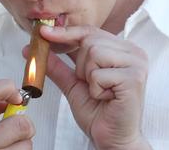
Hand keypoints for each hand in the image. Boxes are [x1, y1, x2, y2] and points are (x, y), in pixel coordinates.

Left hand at [33, 25, 150, 149]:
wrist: (113, 138)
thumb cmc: (98, 112)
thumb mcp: (72, 84)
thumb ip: (56, 65)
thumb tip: (32, 49)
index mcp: (122, 49)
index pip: (90, 31)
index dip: (66, 32)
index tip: (43, 32)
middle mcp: (133, 52)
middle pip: (90, 40)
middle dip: (80, 65)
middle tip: (91, 84)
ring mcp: (137, 63)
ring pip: (94, 53)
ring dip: (88, 77)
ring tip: (100, 91)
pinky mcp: (134, 78)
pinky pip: (99, 74)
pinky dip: (96, 89)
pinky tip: (106, 98)